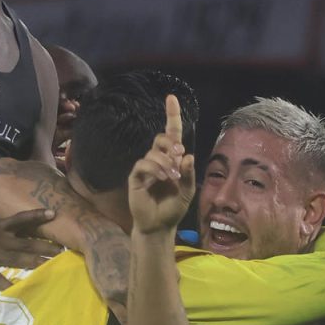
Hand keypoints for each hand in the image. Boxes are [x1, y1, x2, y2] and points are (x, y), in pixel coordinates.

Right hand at [0, 211, 60, 289]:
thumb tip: (2, 221)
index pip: (21, 219)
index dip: (38, 216)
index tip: (54, 213)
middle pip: (27, 242)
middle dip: (46, 247)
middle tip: (63, 251)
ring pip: (19, 259)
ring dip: (36, 263)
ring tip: (52, 267)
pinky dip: (10, 286)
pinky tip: (20, 292)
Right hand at [128, 95, 195, 234]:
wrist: (158, 226)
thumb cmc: (172, 209)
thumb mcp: (188, 191)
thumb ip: (189, 174)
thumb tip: (188, 156)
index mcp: (172, 161)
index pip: (171, 134)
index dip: (171, 115)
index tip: (171, 98)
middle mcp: (157, 161)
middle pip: (161, 139)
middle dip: (171, 143)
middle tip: (179, 155)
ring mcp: (145, 168)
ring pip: (153, 153)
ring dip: (166, 163)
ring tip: (173, 178)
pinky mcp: (136, 178)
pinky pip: (143, 164)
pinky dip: (154, 169)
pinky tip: (162, 178)